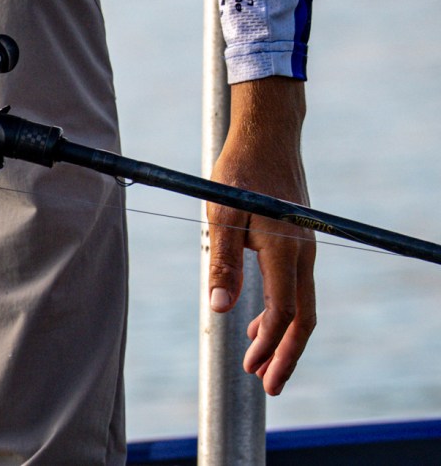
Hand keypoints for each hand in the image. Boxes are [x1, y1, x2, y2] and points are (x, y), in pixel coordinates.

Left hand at [207, 77, 316, 395]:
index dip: (269, 347)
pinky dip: (280, 311)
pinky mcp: (296, 239)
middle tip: (269, 387)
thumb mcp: (222, 216)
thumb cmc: (240, 173)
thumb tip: (219, 308)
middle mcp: (303, 254)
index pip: (284, 313)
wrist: (267, 134)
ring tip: (259, 363)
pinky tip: (255, 322)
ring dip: (282, 336)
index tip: (252, 371)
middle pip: (302, 318)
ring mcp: (303, 247)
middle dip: (286, 355)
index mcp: (286, 252)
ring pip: (300, 304)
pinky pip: (294, 287)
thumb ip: (223, 262)